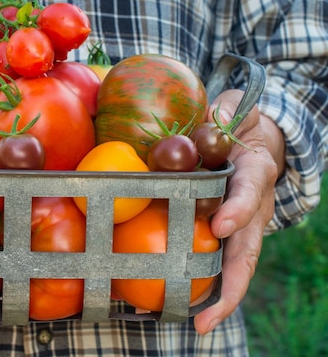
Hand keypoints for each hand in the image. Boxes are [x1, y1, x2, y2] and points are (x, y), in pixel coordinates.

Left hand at [193, 89, 280, 333]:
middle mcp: (253, 206)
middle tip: (210, 314)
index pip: (249, 190)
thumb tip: (213, 112)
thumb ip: (227, 108)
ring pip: (236, 265)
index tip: (221, 225)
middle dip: (232, 283)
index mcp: (254, 172)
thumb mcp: (237, 108)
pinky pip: (218, 261)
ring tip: (199, 325)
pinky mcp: (227, 233)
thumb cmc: (239, 125)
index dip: (238, 209)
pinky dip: (205, 286)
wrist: (254, 141)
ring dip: (220, 297)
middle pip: (248, 249)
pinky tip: (180, 306)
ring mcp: (242, 225)